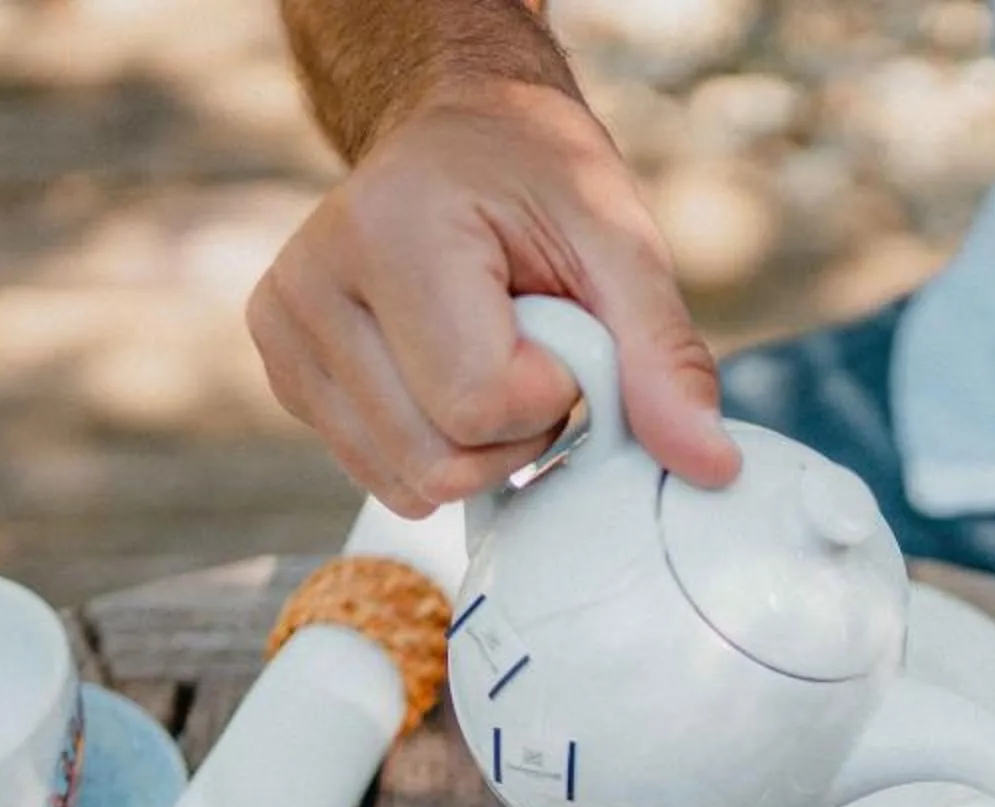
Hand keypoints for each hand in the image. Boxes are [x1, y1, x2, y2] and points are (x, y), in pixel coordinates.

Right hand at [247, 79, 740, 515]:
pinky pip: (380, 474)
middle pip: (439, 460)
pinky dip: (436, 446)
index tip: (562, 327)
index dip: (552, 389)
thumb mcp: (619, 243)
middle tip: (531, 345)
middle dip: (516, 430)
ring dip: (478, 445)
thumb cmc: (538, 179)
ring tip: (488, 354)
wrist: (457, 135)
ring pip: (407, 482)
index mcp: (388, 233)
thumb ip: (664, 359)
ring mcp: (282, 332)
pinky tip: (445, 373)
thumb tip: (711, 466)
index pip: (482, 403)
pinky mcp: (283, 372)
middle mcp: (309, 285)